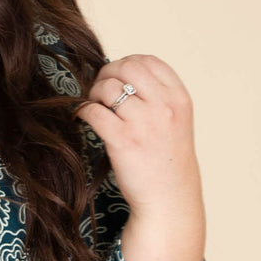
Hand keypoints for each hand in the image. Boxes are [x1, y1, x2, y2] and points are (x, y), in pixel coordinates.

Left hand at [73, 54, 203, 222]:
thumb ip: (157, 97)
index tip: (116, 77)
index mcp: (179, 98)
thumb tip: (120, 75)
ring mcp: (144, 123)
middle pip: (126, 67)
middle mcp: (164, 106)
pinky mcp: (123, 141)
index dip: (126, 64)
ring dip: (93, 93)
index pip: (148, 61)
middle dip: (106, 74)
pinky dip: (82, 111)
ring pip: (107, 87)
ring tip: (93, 106)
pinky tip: (82, 118)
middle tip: (99, 91)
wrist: (169, 199)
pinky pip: (93, 111)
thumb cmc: (167, 162)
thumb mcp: (176, 121)